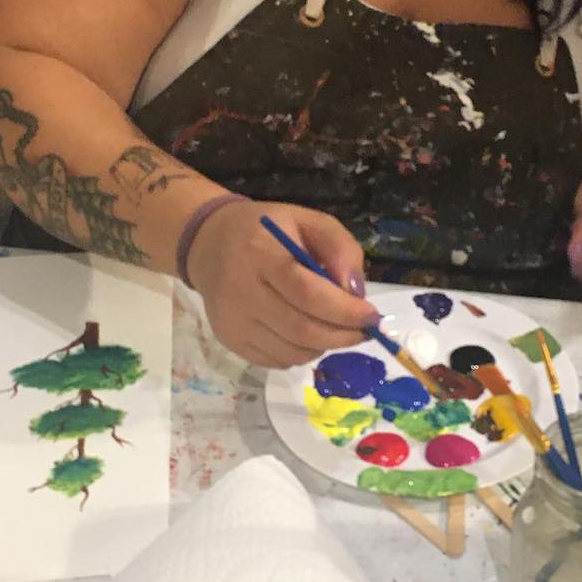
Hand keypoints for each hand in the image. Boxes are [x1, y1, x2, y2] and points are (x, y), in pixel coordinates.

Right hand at [185, 200, 379, 368]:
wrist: (209, 244)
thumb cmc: (266, 231)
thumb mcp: (307, 220)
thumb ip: (339, 248)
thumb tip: (357, 293)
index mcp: (261, 254)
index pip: (308, 293)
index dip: (345, 311)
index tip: (372, 316)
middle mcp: (241, 292)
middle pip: (302, 329)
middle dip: (343, 335)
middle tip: (363, 330)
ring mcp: (232, 321)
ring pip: (293, 352)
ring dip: (325, 345)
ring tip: (334, 327)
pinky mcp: (229, 341)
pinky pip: (278, 360)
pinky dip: (303, 353)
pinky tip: (306, 332)